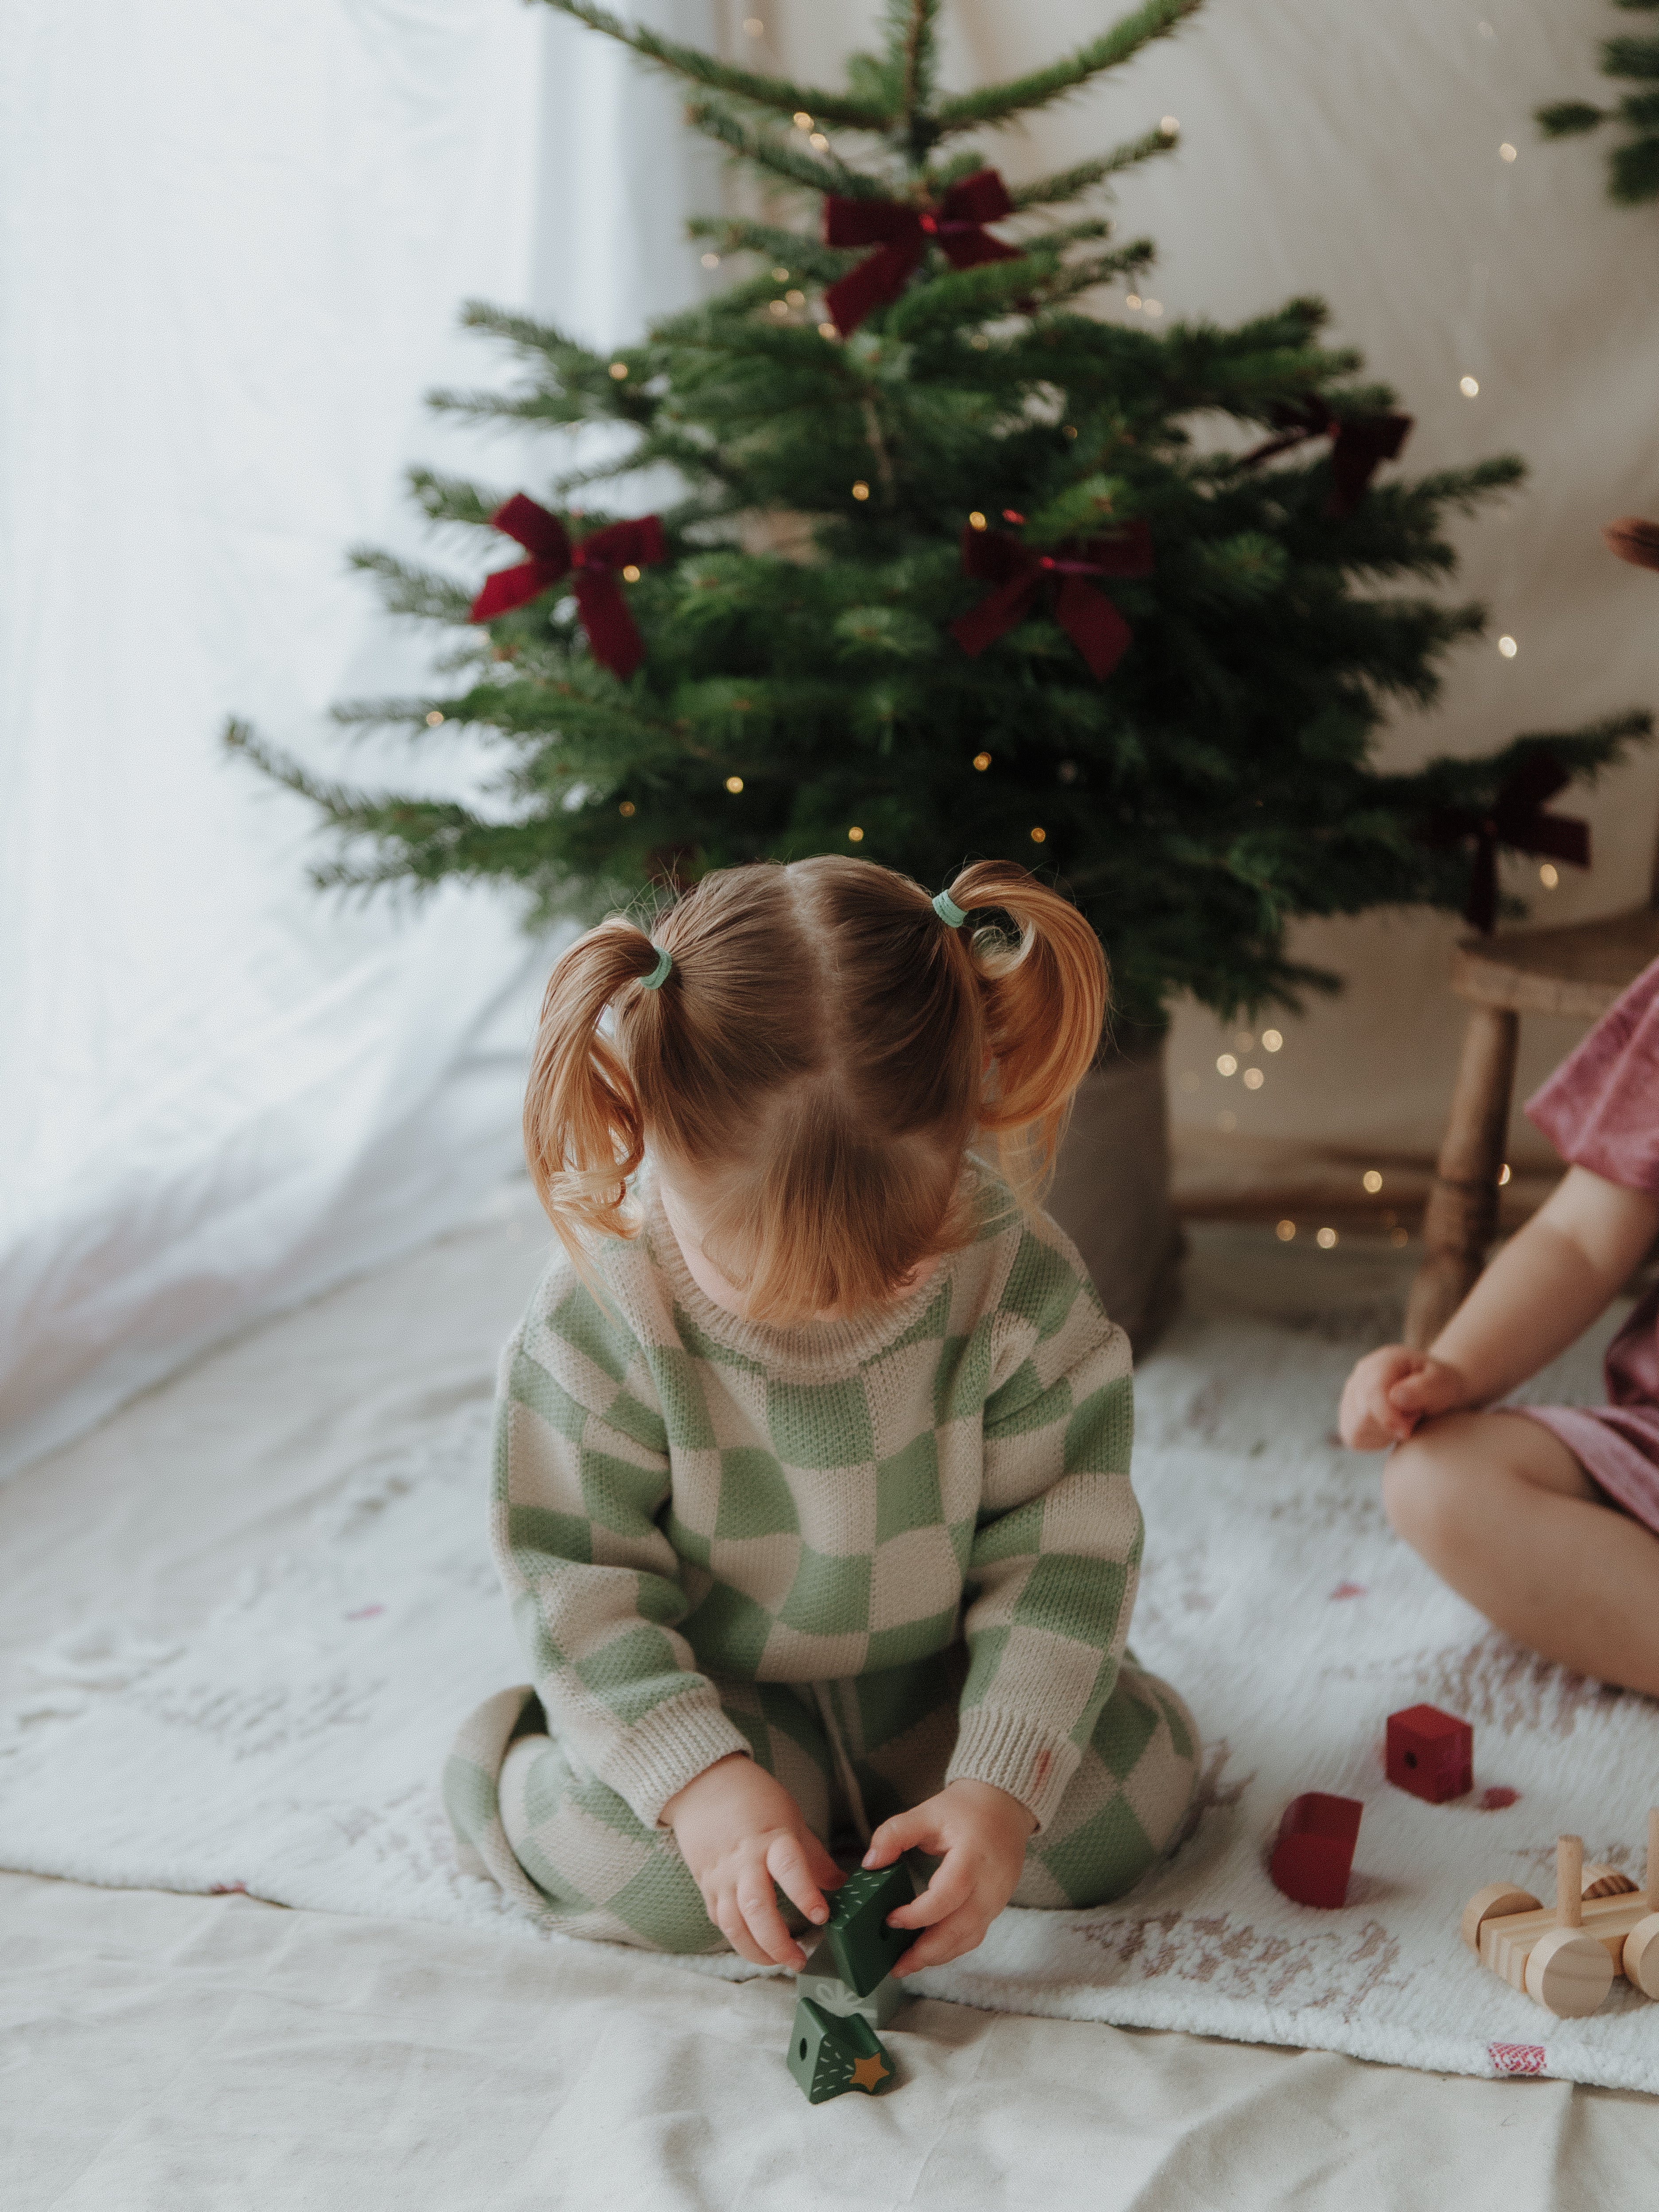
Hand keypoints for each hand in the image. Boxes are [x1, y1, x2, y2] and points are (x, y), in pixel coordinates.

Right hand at [662, 1753, 842, 1968]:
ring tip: (779, 1962)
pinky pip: (720, 1919)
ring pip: (734, 1924)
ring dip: (756, 1951)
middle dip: (778, 1942)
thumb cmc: (752, 1798)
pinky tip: (754, 1945)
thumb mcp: (791, 1818)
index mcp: (771, 1838)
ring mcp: (721, 1876)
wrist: (702, 1784)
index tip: (822, 1916)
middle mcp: (744, 1861)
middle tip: (799, 1959)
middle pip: (756, 1908)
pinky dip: (737, 1938)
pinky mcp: (706, 1886)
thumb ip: (813, 1856)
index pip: (789, 1869)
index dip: (806, 1895)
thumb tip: (839, 1884)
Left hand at [861, 1778, 1036, 1976]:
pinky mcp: (997, 1906)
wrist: (1005, 1806)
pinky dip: (951, 1947)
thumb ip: (895, 1834)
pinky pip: (975, 1934)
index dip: (920, 1913)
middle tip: (896, 1965)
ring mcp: (997, 1898)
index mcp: (973, 1855)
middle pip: (963, 1928)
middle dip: (928, 1951)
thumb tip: (870, 1863)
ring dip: (938, 1955)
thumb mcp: (927, 1812)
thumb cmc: (966, 1809)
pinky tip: (928, 1950)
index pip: (950, 1893)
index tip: (891, 1919)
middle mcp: (990, 1883)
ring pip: (970, 1938)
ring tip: (906, 1964)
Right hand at [1338, 1345, 1470, 1449]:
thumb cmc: (1440, 1385)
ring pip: (1355, 1427)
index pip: (1372, 1391)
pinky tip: (1391, 1427)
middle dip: (1390, 1425)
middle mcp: (1361, 1374)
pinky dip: (1375, 1440)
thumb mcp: (1443, 1382)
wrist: (1434, 1389)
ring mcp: (1351, 1393)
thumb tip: (1395, 1397)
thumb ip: (1424, 1388)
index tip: (1406, 1432)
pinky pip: (1354, 1438)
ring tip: (1403, 1419)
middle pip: (1362, 1413)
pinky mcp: (1349, 1414)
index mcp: (1384, 1360)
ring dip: (1384, 1433)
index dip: (1387, 1416)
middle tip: (1414, 1417)